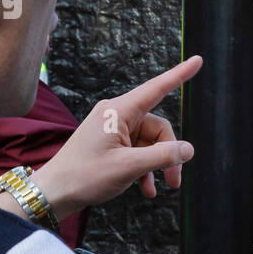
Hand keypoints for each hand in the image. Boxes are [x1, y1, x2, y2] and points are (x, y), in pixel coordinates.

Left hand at [30, 55, 203, 216]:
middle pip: (158, 128)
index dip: (179, 74)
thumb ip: (162, 156)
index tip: (198, 60)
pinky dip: (144, 168)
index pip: (156, 88)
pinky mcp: (111, 143)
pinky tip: (146, 189)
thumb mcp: (128, 167)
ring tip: (157, 189)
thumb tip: (188, 149)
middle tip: (174, 182)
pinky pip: (138, 150)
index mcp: (118, 112)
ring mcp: (113, 129)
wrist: (54, 193)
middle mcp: (116, 115)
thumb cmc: (84, 176)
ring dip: (156, 165)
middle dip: (168, 154)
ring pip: (150, 142)